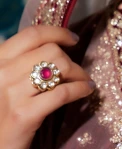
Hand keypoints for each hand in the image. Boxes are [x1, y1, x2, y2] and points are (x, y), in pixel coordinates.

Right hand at [0, 26, 94, 148]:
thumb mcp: (2, 83)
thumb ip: (19, 65)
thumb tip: (55, 50)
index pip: (31, 34)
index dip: (58, 33)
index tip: (73, 39)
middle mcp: (1, 73)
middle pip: (51, 51)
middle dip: (71, 59)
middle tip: (78, 72)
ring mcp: (12, 94)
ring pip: (60, 68)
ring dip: (79, 73)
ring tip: (84, 82)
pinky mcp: (24, 115)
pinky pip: (62, 93)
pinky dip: (81, 89)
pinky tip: (87, 91)